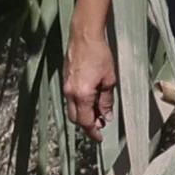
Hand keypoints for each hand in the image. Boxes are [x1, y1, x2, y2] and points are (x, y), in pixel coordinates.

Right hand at [63, 23, 121, 137]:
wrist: (84, 36)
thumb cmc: (99, 55)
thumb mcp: (109, 80)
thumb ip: (106, 100)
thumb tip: (107, 116)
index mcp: (82, 95)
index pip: (85, 121)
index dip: (93, 132)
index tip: (100, 138)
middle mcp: (70, 93)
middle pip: (76, 118)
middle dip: (87, 124)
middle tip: (101, 124)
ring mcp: (66, 86)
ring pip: (72, 109)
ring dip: (83, 114)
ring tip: (98, 112)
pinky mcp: (65, 80)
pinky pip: (70, 99)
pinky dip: (79, 104)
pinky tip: (90, 100)